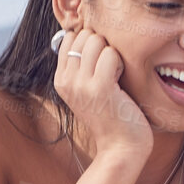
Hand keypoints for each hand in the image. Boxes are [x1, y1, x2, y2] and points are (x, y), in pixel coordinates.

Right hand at [54, 26, 151, 158]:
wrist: (121, 148)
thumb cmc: (112, 117)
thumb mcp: (88, 91)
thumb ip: (83, 67)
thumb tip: (85, 35)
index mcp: (60, 80)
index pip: (69, 37)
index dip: (90, 41)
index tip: (101, 61)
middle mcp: (66, 80)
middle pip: (83, 35)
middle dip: (102, 44)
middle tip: (111, 68)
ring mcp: (81, 84)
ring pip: (96, 41)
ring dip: (113, 52)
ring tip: (116, 75)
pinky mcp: (100, 88)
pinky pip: (111, 54)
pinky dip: (121, 62)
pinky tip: (122, 81)